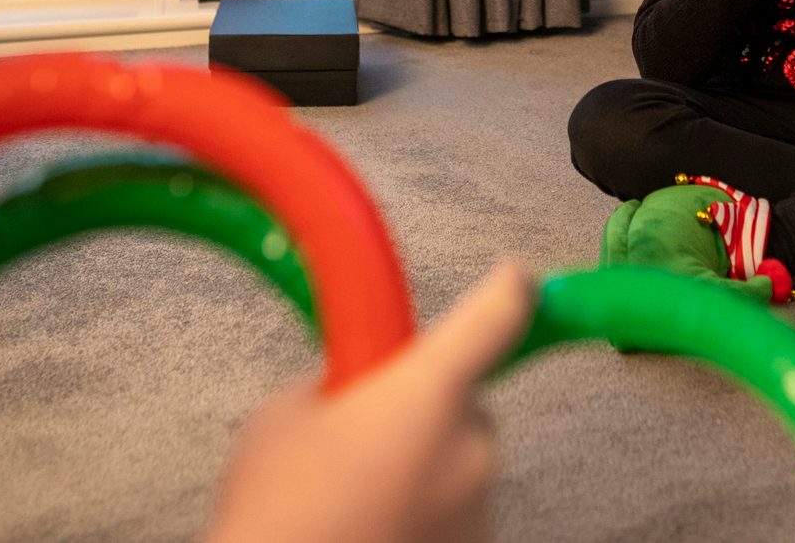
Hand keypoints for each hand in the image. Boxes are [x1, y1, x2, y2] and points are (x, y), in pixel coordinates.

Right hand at [205, 261, 532, 542]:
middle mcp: (471, 446)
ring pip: (458, 457)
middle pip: (463, 399)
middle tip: (362, 431)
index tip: (516, 276)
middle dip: (421, 405)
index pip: (497, 314)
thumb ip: (339, 381)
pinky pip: (456, 507)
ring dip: (422, 462)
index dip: (509, 287)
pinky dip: (424, 509)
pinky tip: (371, 523)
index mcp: (430, 390)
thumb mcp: (286, 415)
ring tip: (355, 494)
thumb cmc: (278, 515)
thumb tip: (360, 388)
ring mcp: (480, 506)